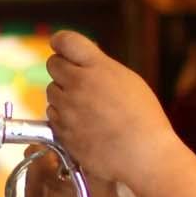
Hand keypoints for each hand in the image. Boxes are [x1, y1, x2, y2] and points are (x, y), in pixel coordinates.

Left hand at [43, 31, 176, 189]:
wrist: (143, 155)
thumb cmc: (143, 118)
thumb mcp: (127, 80)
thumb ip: (100, 67)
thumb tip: (81, 61)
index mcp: (98, 67)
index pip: (65, 41)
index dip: (60, 42)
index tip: (60, 46)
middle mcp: (78, 84)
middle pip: (53, 64)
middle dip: (62, 70)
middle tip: (78, 81)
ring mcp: (68, 108)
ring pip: (51, 91)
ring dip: (63, 95)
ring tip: (87, 108)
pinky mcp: (61, 130)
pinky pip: (52, 115)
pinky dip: (62, 117)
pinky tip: (82, 123)